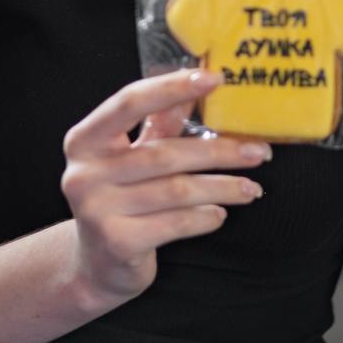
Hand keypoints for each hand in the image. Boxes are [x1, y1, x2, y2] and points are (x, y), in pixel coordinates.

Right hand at [61, 69, 269, 306]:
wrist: (98, 264)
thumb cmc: (121, 197)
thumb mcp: (134, 154)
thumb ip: (161, 121)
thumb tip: (201, 81)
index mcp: (85, 139)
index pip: (130, 102)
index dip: (173, 88)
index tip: (215, 79)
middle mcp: (84, 172)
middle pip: (165, 153)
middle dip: (219, 151)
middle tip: (258, 151)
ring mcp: (97, 209)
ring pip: (177, 191)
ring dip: (222, 187)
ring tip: (250, 188)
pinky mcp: (117, 242)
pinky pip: (176, 223)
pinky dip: (205, 217)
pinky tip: (219, 214)